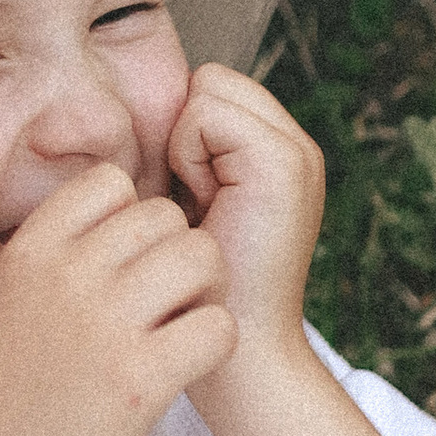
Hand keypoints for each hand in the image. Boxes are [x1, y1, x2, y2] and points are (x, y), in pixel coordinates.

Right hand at [0, 164, 234, 435]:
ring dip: (205, 291)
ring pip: (201, 259)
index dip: (129, 216)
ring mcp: (105, 328)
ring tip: (182, 326)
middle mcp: (66, 280)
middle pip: (165, 218)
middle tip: (165, 299)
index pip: (109, 183)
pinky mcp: (141, 380)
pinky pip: (216, 327)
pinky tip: (187, 366)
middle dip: (175, 254)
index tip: (123, 261)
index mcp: (27, 256)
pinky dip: (215, 343)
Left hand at [166, 63, 325, 377]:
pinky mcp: (282, 162)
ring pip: (207, 89)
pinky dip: (189, 154)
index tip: (189, 197)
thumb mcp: (190, 211)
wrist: (239, 356)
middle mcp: (296, 146)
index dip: (184, 133)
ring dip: (184, 145)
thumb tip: (140, 117)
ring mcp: (296, 151)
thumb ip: (189, 160)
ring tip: (203, 206)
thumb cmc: (192, 291)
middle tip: (196, 200)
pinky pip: (205, 111)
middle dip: (185, 132)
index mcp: (277, 156)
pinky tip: (206, 206)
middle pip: (209, 80)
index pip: (211, 88)